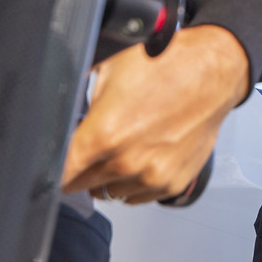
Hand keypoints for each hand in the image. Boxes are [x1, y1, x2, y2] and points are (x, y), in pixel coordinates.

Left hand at [61, 23, 249, 203]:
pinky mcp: (172, 183)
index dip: (50, 169)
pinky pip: (138, 197)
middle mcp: (128, 161)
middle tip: (93, 145)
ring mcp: (152, 176)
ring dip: (109, 176)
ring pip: (110, 193)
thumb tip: (56, 112)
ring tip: (125, 145)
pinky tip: (143, 153)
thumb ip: (78, 100)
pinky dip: (134, 182)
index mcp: (105, 134)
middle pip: (82, 186)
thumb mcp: (107, 70)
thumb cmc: (165, 65)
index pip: (60, 173)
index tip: (50, 166)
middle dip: (81, 168)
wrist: (211, 71)